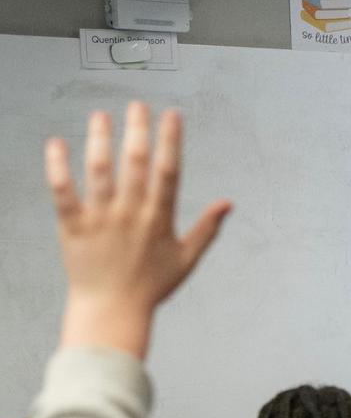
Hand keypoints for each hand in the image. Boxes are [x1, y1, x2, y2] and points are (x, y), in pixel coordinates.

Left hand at [46, 102, 230, 358]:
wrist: (111, 312)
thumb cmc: (151, 288)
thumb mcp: (186, 259)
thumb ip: (207, 228)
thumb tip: (228, 203)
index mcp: (159, 219)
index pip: (168, 170)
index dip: (170, 140)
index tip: (171, 114)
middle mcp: (130, 214)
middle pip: (134, 162)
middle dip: (137, 130)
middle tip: (137, 105)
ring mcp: (100, 219)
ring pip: (99, 171)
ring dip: (100, 140)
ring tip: (101, 116)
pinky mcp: (72, 227)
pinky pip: (62, 192)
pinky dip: (58, 167)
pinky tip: (56, 144)